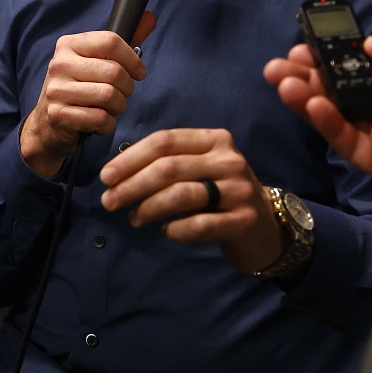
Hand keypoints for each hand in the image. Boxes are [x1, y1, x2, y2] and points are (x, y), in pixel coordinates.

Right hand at [19, 13, 155, 178]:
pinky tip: (99, 121)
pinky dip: (108, 124)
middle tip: (121, 94)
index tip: (138, 72)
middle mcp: (59, 64)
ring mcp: (56, 90)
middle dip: (127, 88)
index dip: (133, 59)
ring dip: (118, 106)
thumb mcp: (94, 62)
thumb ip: (121, 43)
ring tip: (110, 107)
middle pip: (114, 72)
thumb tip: (150, 18)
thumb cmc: (77, 88)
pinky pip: (101, 119)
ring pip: (110, 96)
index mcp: (68, 45)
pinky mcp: (59, 115)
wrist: (46, 124)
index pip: (110, 41)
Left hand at [99, 128, 285, 272]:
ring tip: (133, 219)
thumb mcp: (199, 168)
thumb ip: (168, 162)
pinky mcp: (243, 220)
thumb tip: (117, 173)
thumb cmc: (220, 194)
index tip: (106, 177)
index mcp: (214, 139)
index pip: (164, 141)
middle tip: (109, 201)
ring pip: (181, 194)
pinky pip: (198, 224)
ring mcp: (239, 189)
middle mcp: (229, 159)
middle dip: (132, 185)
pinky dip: (175, 230)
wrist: (265, 227)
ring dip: (148, 208)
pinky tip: (166, 232)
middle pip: (169, 167)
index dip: (130, 158)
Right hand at [262, 19, 371, 197]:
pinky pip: (348, 143)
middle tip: (279, 66)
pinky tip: (311, 103)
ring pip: (336, 115)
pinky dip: (326, 123)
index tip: (304, 47)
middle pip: (341, 90)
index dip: (330, 56)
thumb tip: (369, 47)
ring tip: (282, 81)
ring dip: (306, 97)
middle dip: (308, 76)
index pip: (360, 66)